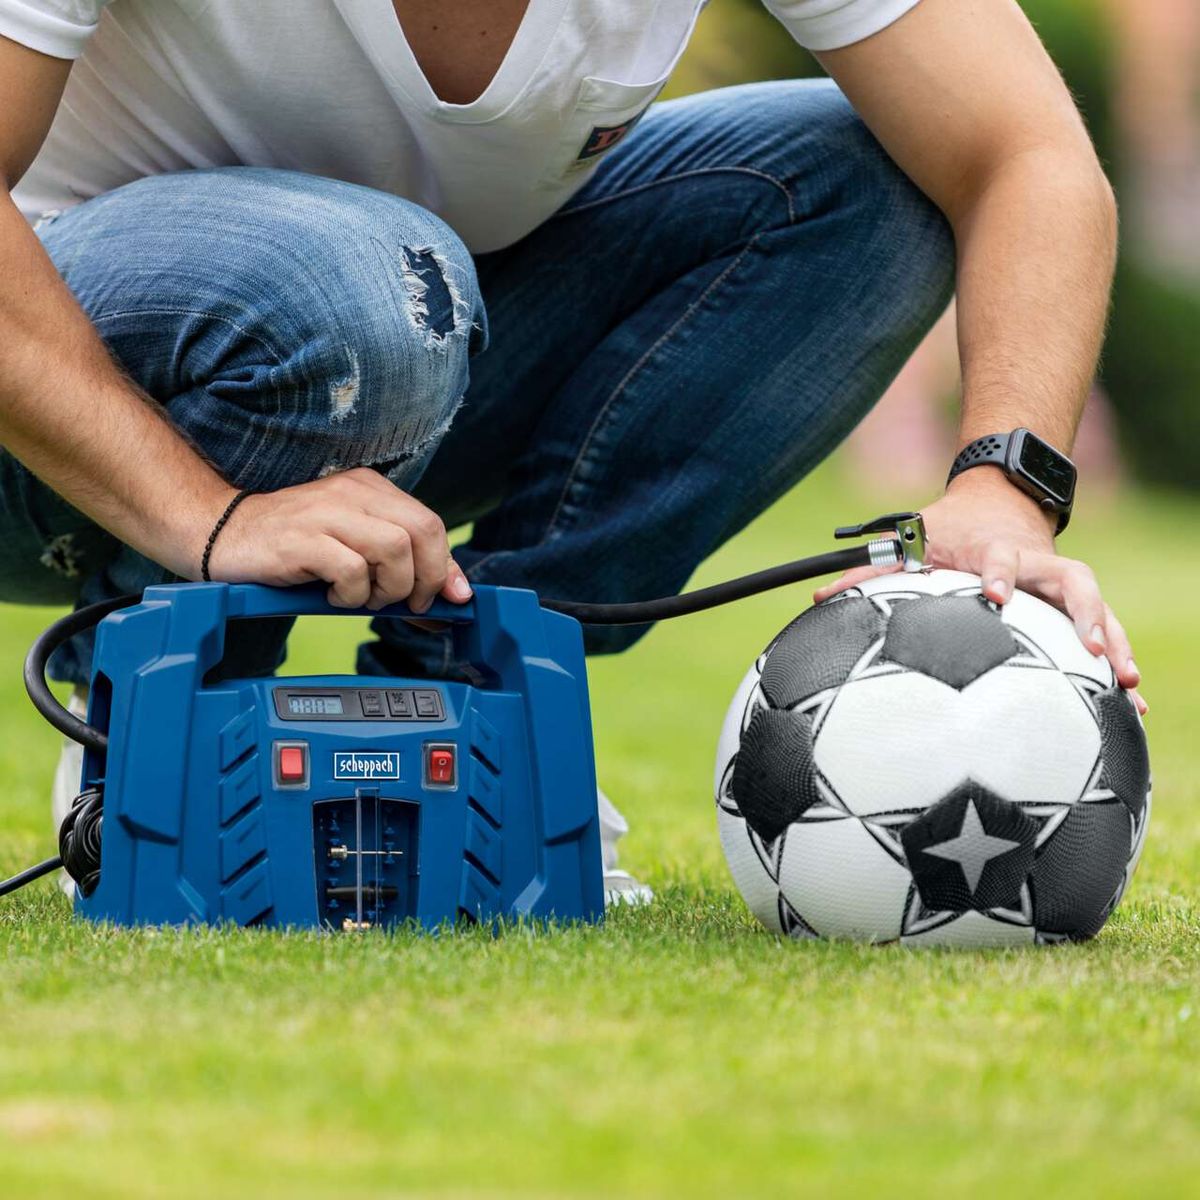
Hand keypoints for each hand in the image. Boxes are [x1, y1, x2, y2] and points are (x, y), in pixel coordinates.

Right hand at [203, 468, 472, 612]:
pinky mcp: (302, 540)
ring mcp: (326, 514)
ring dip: (388, 588)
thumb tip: (454, 595)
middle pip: (422, 532)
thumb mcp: (354, 545)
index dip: (447, 566)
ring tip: (362, 598)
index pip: (430, 523)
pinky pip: (352, 571)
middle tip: (404, 603)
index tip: (450, 598)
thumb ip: (402, 562)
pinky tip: (332, 596)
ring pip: (395, 549)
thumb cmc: (293, 545)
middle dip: (426, 578)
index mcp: (370, 488)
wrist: (221, 532)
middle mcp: (352, 493)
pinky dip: (352, 595)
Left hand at [814, 470, 1145, 713]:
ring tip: (1128, 686)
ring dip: (1115, 643)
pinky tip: (1133, 707)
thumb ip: (867, 573)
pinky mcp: (1075, 599)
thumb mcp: (911, 543)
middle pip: (1073, 583)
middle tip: (1093, 650)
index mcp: (994, 550)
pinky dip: (1119, 662)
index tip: (994, 597)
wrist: (999, 498)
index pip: (999, 559)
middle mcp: (1037, 564)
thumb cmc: (948, 529)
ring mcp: (1061, 581)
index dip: (999, 575)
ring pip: (1099, 608)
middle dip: (1084, 615)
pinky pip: (1105, 628)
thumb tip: (817, 598)